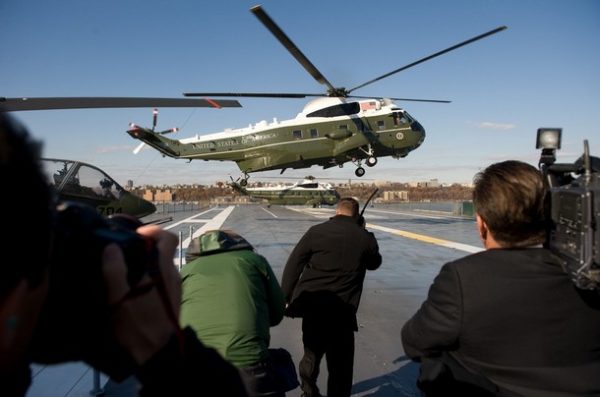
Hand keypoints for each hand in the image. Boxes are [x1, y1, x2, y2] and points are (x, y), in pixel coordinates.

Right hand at [102, 225, 179, 364]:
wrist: (157, 354)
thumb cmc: (136, 325)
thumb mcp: (117, 299)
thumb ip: (114, 271)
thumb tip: (111, 247)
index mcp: (162, 269)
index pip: (167, 237)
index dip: (153, 231)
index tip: (135, 234)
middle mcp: (172, 274)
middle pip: (163, 251)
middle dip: (145, 248)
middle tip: (124, 253)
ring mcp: (175, 287)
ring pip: (162, 266)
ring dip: (146, 264)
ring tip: (125, 272)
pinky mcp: (173, 300)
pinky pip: (162, 280)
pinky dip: (150, 278)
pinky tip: (135, 290)